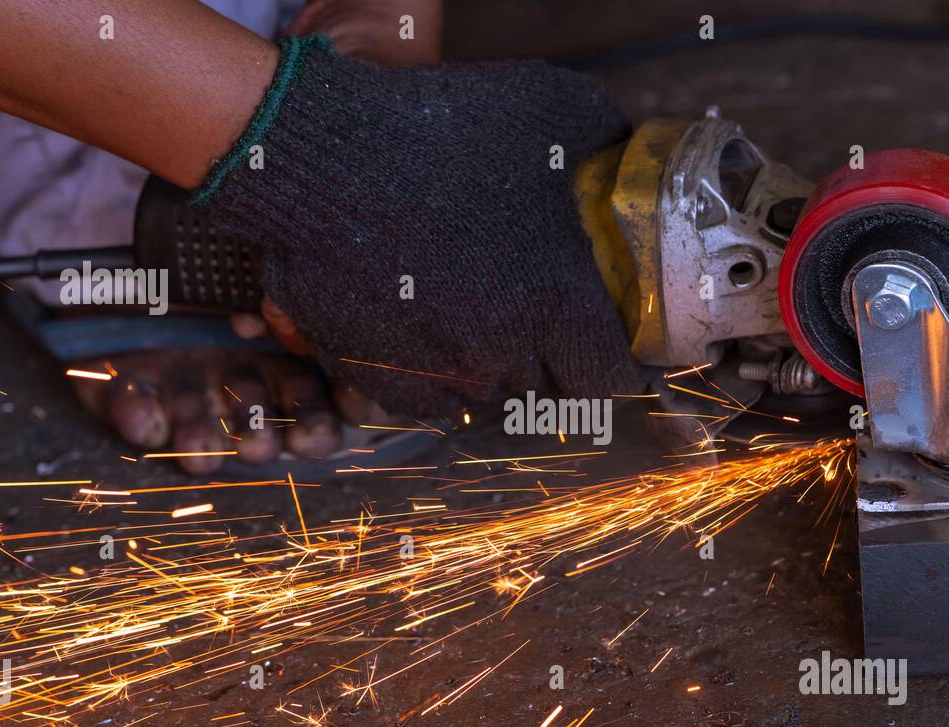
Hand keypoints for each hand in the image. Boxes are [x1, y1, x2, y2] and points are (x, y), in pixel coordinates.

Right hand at [198, 38, 643, 418]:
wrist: (318, 154)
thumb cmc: (438, 128)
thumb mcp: (554, 106)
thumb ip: (608, 147)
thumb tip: (630, 169)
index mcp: (557, 305)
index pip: (612, 378)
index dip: (622, 364)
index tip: (621, 347)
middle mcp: (503, 353)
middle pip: (553, 388)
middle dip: (561, 359)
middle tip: (552, 317)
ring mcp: (439, 371)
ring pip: (493, 390)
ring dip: (500, 362)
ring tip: (488, 309)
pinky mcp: (381, 377)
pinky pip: (432, 398)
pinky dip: (443, 374)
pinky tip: (437, 327)